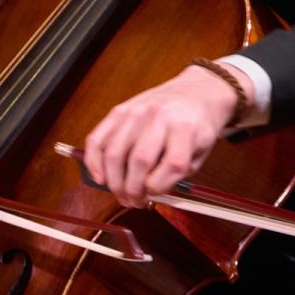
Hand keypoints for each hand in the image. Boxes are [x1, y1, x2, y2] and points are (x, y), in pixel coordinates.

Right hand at [83, 63, 247, 204]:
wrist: (196, 92)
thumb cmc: (198, 125)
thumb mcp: (201, 151)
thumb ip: (178, 173)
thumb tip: (146, 194)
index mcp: (187, 128)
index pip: (172, 166)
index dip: (160, 189)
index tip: (155, 196)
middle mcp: (160, 117)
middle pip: (139, 162)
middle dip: (133, 190)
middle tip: (134, 202)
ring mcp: (137, 111)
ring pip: (115, 153)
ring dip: (113, 182)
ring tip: (120, 194)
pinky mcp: (120, 109)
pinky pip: (98, 138)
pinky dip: (94, 162)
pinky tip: (100, 178)